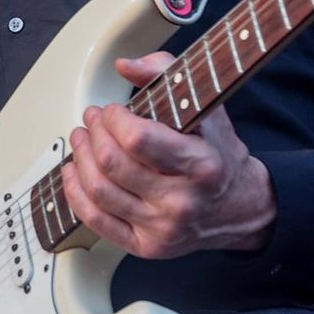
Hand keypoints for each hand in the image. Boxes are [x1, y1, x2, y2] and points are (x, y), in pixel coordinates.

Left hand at [61, 51, 276, 259]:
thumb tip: (124, 66)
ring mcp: (162, 228)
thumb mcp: (207, 106)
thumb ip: (165, 73)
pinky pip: (96, 221)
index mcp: (200, 165)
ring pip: (99, 191)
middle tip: (93, 118)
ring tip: (81, 138)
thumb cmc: (218, 153)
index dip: (114, 119)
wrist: (240, 207)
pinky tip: (73, 171)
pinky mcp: (147, 246)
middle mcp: (181, 201)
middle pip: (113, 164)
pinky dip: (75, 193)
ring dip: (79, 158)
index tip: (113, 110)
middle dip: (93, 133)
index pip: (138, 140)